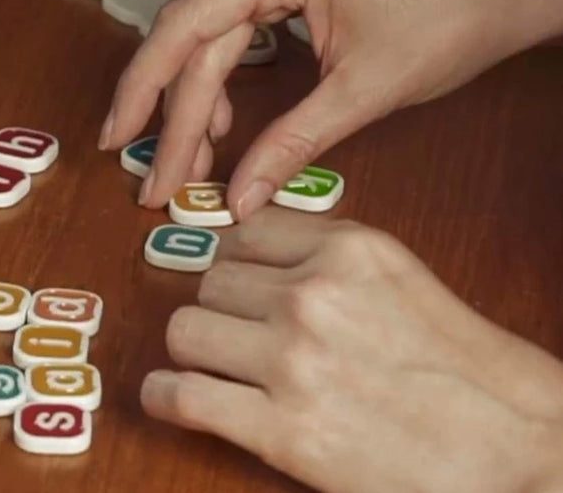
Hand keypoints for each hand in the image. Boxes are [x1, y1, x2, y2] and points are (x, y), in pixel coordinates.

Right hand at [98, 0, 562, 218]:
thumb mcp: (363, 91)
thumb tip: (236, 202)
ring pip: (211, 32)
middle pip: (196, 38)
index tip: (116, 143)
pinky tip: (224, 115)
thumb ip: (290, 146)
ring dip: (198, 98)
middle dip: (176, 116)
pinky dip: (225, 69)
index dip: (143, 93)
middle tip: (158, 179)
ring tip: (197, 159)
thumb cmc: (452, 22)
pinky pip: (235, 18)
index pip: (186, 31)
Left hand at [140, 208, 562, 492]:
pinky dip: (163, 396)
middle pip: (211, 280)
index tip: (233, 280)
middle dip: (219, 307)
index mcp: (349, 249)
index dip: (234, 260)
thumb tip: (258, 252)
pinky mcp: (281, 430)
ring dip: (191, 349)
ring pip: (184, 329)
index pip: (245, 233)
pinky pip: (182, 395)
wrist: (520, 452)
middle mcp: (314, 294)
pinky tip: (168, 396)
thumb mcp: (399, 278)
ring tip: (209, 365)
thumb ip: (328, 257)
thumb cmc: (468, 369)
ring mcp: (293, 360)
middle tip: (236, 333)